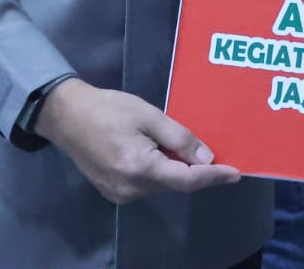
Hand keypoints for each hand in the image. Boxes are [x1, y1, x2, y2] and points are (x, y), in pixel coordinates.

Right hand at [36, 78, 240, 203]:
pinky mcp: (113, 191)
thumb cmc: (109, 109)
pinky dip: (161, 171)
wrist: (67, 116)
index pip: (187, 180)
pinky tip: (164, 153)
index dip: (214, 177)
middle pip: (176, 184)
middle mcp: (131, 189)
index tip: (236, 173)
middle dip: (197, 171)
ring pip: (162, 185)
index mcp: (140, 168)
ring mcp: (120, 194)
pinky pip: (147, 184)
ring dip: (178, 170)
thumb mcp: (149, 116)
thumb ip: (179, 139)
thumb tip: (207, 159)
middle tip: (217, 155)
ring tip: (188, 149)